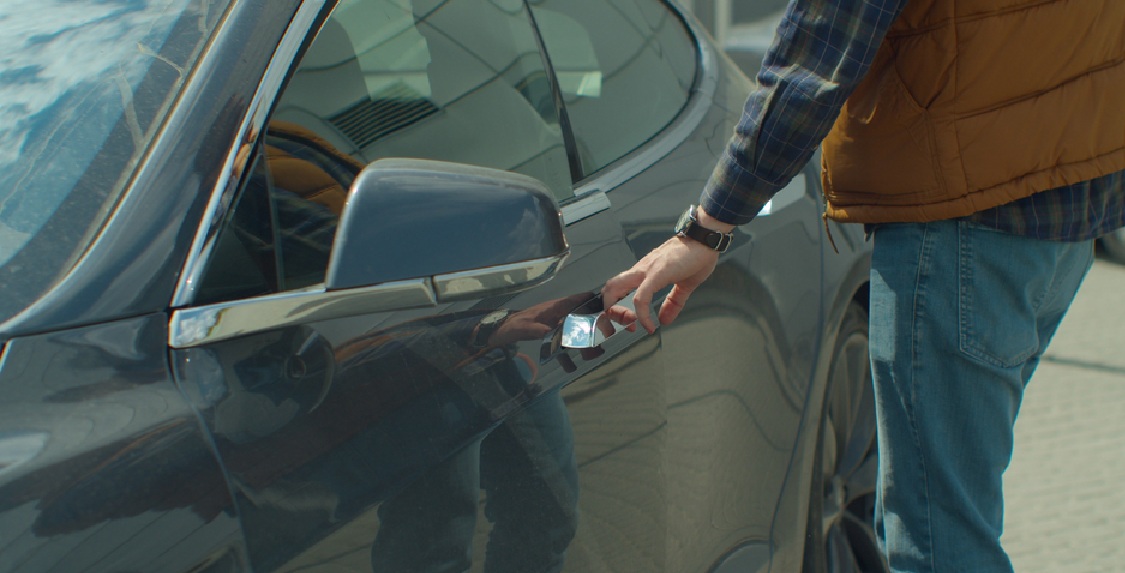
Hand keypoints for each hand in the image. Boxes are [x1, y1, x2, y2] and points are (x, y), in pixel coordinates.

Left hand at [601, 235, 719, 333]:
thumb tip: (665, 320)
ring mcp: (647, 269)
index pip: (617, 288)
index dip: (617, 307)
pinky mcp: (657, 273)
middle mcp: (641, 269)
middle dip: (609, 311)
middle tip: (623, 326)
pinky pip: (640, 297)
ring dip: (618, 312)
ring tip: (632, 326)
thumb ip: (673, 303)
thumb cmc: (696, 255)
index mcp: (645, 271)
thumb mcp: (685, 284)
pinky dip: (641, 315)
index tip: (629, 323)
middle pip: (609, 289)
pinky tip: (650, 325)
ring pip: (616, 289)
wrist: (705, 238)